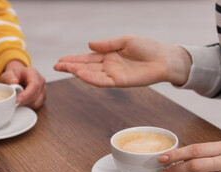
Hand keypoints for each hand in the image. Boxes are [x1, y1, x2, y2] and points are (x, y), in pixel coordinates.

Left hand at [0, 60, 45, 108]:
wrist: (18, 75)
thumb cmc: (14, 74)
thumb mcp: (7, 73)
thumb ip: (9, 77)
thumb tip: (14, 82)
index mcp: (33, 73)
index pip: (34, 85)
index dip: (27, 94)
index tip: (17, 100)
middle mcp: (41, 80)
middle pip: (36, 95)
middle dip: (24, 101)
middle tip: (13, 103)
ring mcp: (43, 89)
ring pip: (37, 102)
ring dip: (26, 104)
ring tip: (17, 101)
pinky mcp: (42, 96)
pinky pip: (37, 104)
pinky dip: (29, 106)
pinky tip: (22, 102)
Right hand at [54, 35, 191, 86]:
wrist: (164, 58)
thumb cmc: (148, 48)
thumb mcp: (125, 40)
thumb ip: (107, 44)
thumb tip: (89, 45)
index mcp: (109, 56)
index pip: (87, 58)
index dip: (74, 59)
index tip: (61, 60)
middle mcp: (108, 66)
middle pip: (86, 67)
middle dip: (71, 66)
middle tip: (56, 66)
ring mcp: (113, 75)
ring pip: (91, 74)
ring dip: (77, 72)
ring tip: (65, 68)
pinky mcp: (120, 82)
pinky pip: (102, 81)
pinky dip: (90, 78)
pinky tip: (80, 74)